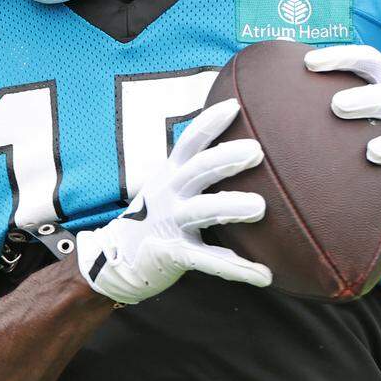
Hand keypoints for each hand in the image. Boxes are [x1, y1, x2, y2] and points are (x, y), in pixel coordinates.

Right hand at [75, 99, 271, 304]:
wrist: (116, 259)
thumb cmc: (156, 216)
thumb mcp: (169, 185)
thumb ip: (195, 168)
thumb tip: (237, 145)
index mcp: (170, 173)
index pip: (190, 141)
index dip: (209, 122)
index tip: (235, 106)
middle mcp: (169, 193)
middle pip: (198, 169)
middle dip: (225, 158)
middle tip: (256, 151)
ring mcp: (170, 223)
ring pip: (202, 210)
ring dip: (231, 207)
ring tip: (260, 207)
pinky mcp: (174, 254)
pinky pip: (208, 260)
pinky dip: (236, 268)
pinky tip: (263, 274)